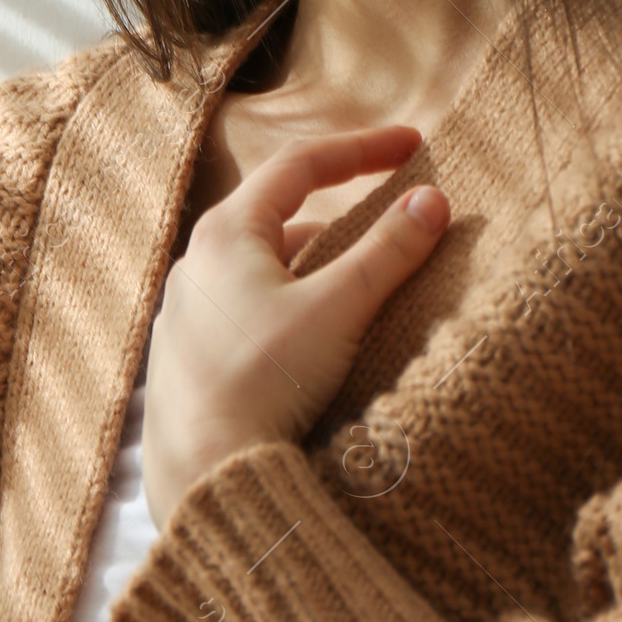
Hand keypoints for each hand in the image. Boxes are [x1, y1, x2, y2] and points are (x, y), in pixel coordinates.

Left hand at [141, 126, 448, 526]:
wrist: (206, 476)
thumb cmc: (265, 381)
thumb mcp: (338, 309)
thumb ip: (387, 252)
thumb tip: (432, 200)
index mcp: (227, 232)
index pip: (300, 164)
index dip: (361, 149)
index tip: (411, 144)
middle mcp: (198, 262)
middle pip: (280, 214)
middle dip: (341, 211)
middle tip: (393, 214)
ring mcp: (188, 312)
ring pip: (264, 268)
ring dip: (316, 266)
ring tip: (366, 283)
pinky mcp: (191, 358)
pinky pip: (250, 311)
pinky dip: (293, 306)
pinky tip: (321, 338)